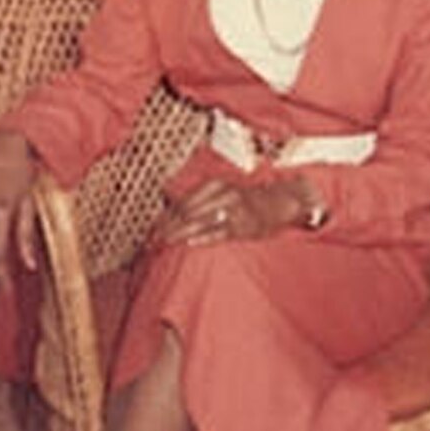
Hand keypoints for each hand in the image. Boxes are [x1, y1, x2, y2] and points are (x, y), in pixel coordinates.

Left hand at [153, 176, 309, 248]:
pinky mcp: (242, 226)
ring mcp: (233, 210)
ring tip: (164, 244)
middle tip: (152, 241)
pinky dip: (202, 238)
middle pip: (186, 212)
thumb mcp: (222, 193)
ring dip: (179, 234)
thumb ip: (199, 200)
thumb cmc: (246, 201)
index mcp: (214, 186)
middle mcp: (222, 194)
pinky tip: (189, 243)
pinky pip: (218, 233)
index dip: (164, 218)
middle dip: (167, 228)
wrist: (278, 203)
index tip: (151, 231)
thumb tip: (169, 212)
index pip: (182, 203)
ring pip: (199, 222)